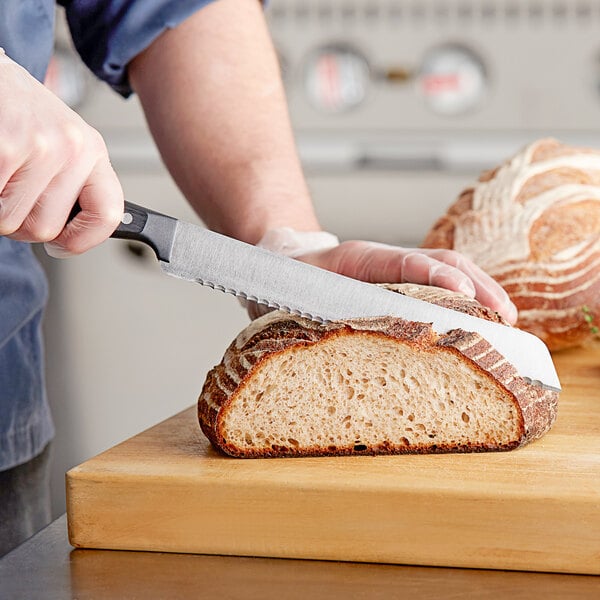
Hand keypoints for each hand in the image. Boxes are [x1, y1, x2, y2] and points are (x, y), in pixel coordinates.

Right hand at [0, 51, 122, 256]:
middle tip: (11, 195)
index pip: (109, 214)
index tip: (63, 244)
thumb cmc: (22, 112)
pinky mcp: (5, 147)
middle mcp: (73, 148)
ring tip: (1, 178)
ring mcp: (39, 147)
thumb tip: (69, 236)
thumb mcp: (64, 144)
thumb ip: (72, 186)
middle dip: (20, 221)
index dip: (83, 239)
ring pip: (10, 221)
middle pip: (45, 228)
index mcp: (92, 152)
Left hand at [296, 241, 517, 323]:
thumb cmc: (290, 278)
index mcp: (360, 258)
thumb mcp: (294, 289)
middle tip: (506, 316)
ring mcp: (397, 270)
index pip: (406, 262)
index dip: (437, 277)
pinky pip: (441, 284)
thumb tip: (336, 332)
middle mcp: (387, 261)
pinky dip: (467, 298)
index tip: (465, 295)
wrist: (287, 261)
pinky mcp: (401, 283)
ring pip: (449, 270)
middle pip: (442, 262)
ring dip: (482, 291)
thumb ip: (312, 304)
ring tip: (508, 319)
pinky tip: (484, 318)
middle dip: (478, 285)